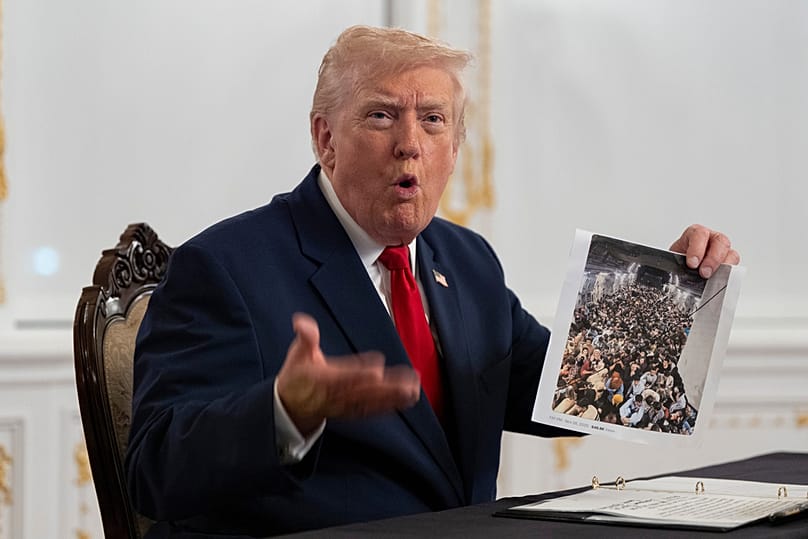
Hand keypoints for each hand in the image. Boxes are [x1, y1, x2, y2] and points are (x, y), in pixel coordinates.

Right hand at [276, 313, 420, 435]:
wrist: (291, 406)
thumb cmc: (298, 376)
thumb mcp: (297, 354)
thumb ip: (305, 337)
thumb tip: (302, 322)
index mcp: (324, 379)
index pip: (344, 376)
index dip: (359, 372)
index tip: (378, 367)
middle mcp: (337, 395)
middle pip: (365, 392)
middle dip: (387, 389)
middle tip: (408, 384)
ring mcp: (346, 405)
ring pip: (372, 401)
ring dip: (394, 398)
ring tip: (413, 391)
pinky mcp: (353, 411)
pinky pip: (373, 409)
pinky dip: (390, 406)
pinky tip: (406, 401)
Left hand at [669, 224, 740, 278]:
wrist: (679, 266)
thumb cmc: (677, 260)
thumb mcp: (674, 258)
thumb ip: (678, 263)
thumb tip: (680, 273)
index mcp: (695, 234)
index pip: (699, 234)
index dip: (697, 249)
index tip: (692, 264)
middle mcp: (711, 239)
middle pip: (720, 241)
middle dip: (713, 259)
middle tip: (704, 273)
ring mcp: (722, 251)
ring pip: (731, 254)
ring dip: (722, 268)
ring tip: (712, 278)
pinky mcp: (728, 263)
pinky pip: (734, 268)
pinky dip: (728, 275)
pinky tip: (720, 280)